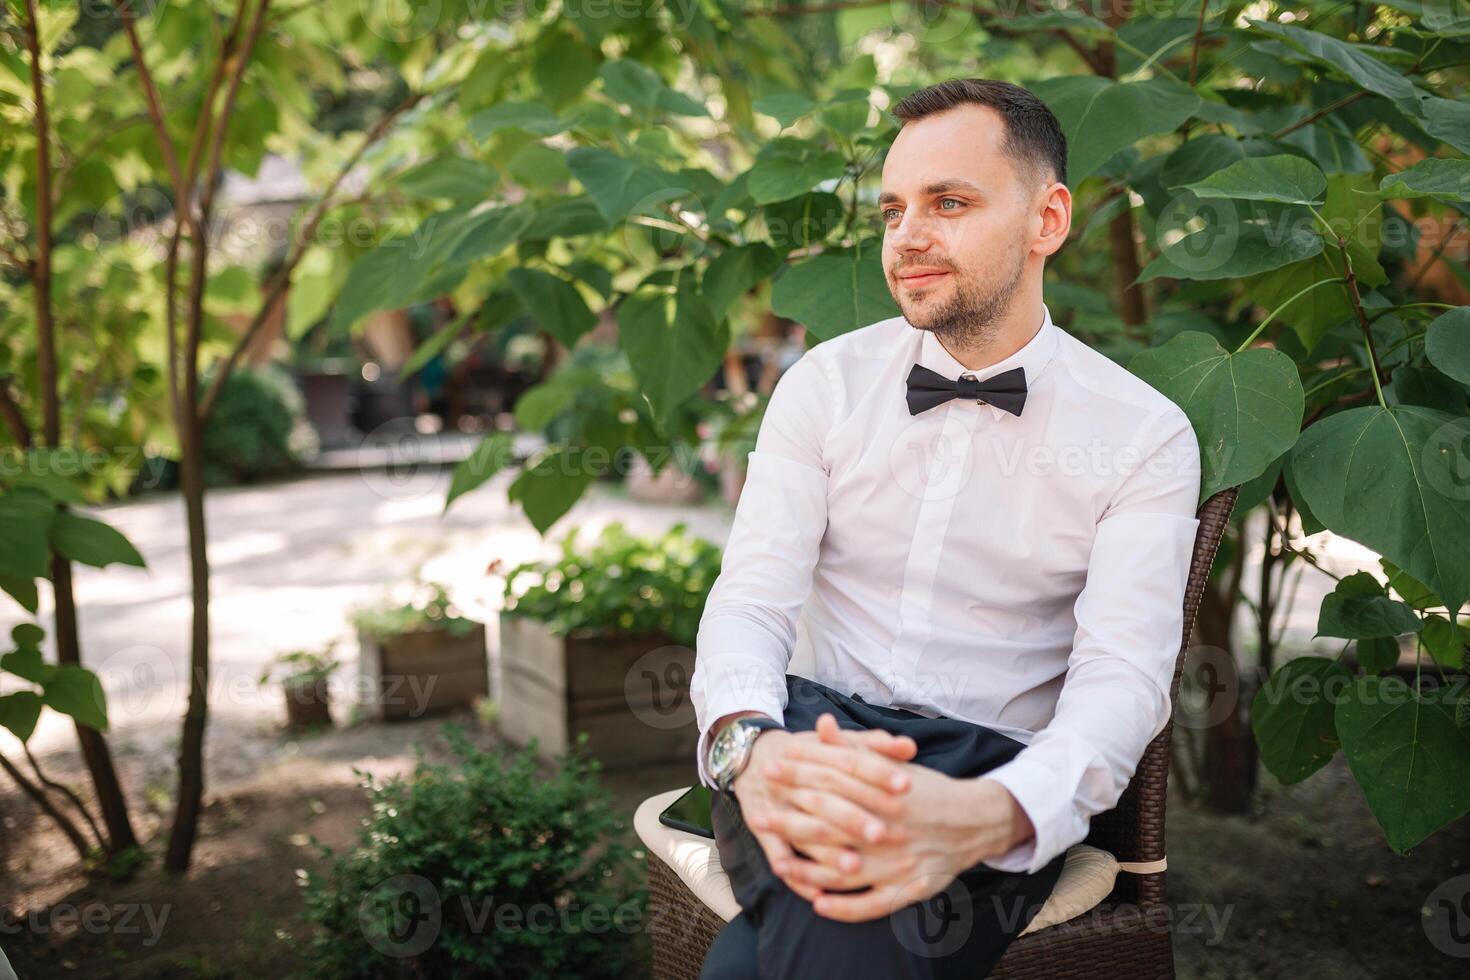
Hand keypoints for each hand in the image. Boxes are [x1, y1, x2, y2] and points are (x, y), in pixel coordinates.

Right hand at [730, 718, 916, 902]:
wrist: (757, 761)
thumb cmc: (813, 756)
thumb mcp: (840, 745)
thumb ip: (876, 746)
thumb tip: (909, 748)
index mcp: (818, 755)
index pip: (850, 760)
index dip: (877, 771)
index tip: (906, 784)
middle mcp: (796, 782)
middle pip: (826, 799)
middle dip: (853, 817)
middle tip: (882, 833)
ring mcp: (779, 808)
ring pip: (803, 831)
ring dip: (827, 852)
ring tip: (853, 866)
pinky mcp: (764, 833)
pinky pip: (779, 855)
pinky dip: (796, 876)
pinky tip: (818, 894)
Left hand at [760, 718, 1034, 921]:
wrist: (977, 820)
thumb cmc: (927, 789)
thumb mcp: (893, 764)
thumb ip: (854, 748)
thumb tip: (821, 724)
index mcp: (886, 792)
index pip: (833, 779)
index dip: (799, 774)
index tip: (771, 768)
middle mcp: (891, 828)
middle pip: (832, 823)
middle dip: (790, 819)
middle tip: (758, 814)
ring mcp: (899, 863)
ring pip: (846, 868)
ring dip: (808, 868)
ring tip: (778, 864)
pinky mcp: (910, 889)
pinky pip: (872, 904)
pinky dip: (844, 907)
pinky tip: (817, 903)